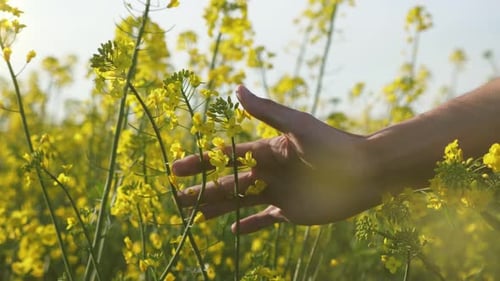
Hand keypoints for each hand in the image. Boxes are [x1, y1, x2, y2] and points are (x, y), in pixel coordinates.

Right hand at [172, 85, 379, 233]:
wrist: (364, 172)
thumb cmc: (332, 146)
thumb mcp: (297, 125)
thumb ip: (267, 111)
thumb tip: (237, 89)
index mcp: (267, 151)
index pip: (226, 158)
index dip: (201, 163)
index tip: (176, 168)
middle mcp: (268, 171)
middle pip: (227, 183)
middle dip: (202, 190)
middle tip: (176, 198)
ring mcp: (278, 192)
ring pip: (240, 202)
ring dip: (217, 208)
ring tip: (194, 215)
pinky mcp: (290, 211)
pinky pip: (264, 219)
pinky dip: (249, 224)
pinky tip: (232, 231)